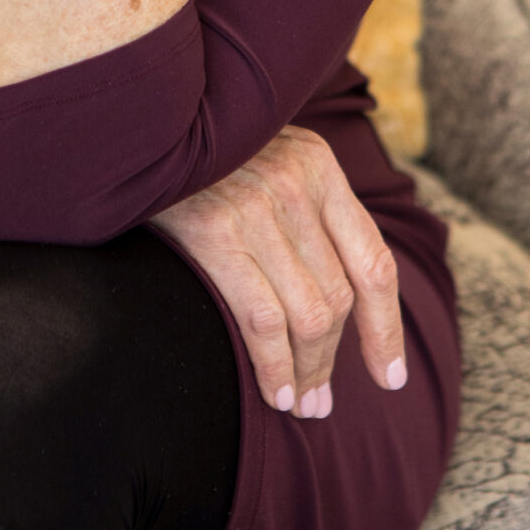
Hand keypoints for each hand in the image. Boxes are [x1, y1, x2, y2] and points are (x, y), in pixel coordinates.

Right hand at [150, 126, 407, 418]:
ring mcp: (258, 207)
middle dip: (334, 361)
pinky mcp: (215, 233)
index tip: (390, 376)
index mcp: (319, 167)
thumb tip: (332, 299)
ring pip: (309, 315)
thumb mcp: (266, 160)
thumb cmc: (201, 157)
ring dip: (309, 371)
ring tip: (300, 402)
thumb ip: (303, 211)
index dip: (386, 328)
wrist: (139, 127)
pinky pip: (263, 320)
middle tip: (321, 401)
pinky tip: (276, 392)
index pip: (374, 261)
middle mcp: (298, 183)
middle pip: (339, 297)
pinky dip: (275, 366)